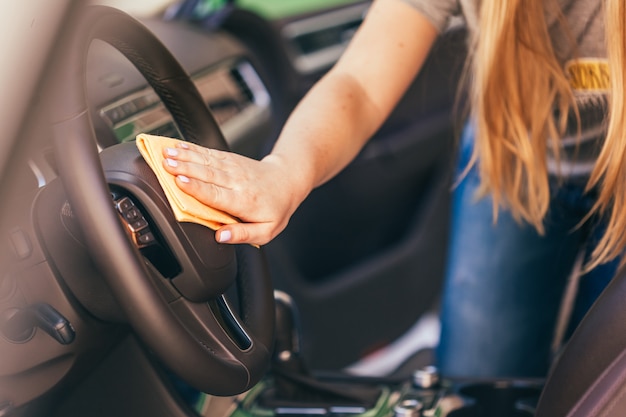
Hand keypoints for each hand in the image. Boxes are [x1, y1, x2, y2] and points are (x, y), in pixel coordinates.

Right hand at [161, 142, 306, 245]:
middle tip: (166, 164)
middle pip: (207, 175)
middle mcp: (237, 182)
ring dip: (184, 156)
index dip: (197, 188)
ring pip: (206, 161)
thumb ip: (243, 235)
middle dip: (185, 168)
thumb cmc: (275, 209)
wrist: (287, 180)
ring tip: (166, 153)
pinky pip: (209, 153)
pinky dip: (193, 149)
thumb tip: (221, 237)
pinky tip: (178, 146)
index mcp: (244, 202)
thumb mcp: (266, 231)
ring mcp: (233, 168)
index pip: (217, 195)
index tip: (180, 182)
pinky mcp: (229, 159)